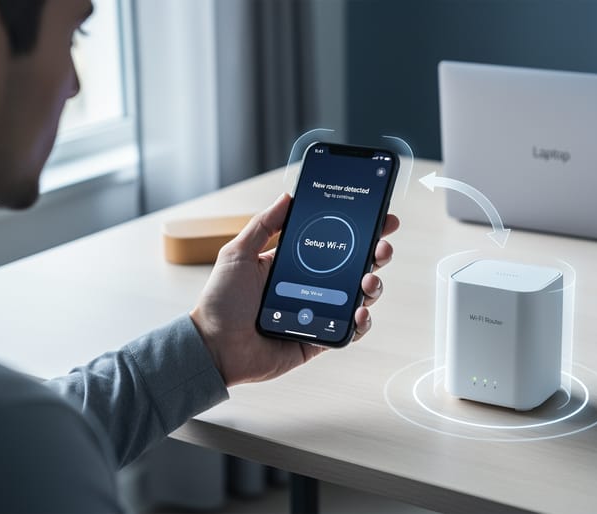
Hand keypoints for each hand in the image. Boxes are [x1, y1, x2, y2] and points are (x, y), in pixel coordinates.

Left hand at [190, 193, 399, 386]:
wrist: (215, 347)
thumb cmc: (220, 302)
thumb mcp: (238, 254)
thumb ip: (263, 225)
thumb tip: (288, 197)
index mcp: (293, 262)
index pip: (333, 242)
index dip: (358, 230)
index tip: (379, 217)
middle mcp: (310, 286)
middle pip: (354, 266)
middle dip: (376, 254)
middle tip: (382, 247)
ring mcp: (318, 312)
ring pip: (359, 296)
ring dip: (373, 285)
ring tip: (368, 281)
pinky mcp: (320, 339)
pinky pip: (350, 330)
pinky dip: (362, 322)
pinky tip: (360, 312)